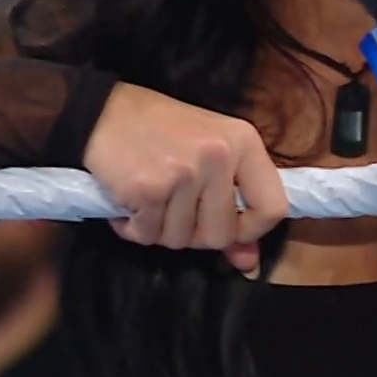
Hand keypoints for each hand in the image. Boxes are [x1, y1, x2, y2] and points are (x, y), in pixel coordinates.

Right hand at [84, 83, 286, 273]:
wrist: (102, 112)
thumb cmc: (161, 132)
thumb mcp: (208, 155)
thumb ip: (234, 209)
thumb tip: (250, 264)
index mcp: (245, 143)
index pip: (274, 207)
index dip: (252, 230)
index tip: (230, 228)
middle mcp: (220, 156)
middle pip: (221, 234)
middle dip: (195, 234)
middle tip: (175, 211)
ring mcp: (185, 173)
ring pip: (181, 240)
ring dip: (159, 230)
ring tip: (150, 200)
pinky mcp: (149, 188)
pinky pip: (147, 235)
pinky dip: (133, 228)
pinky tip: (129, 203)